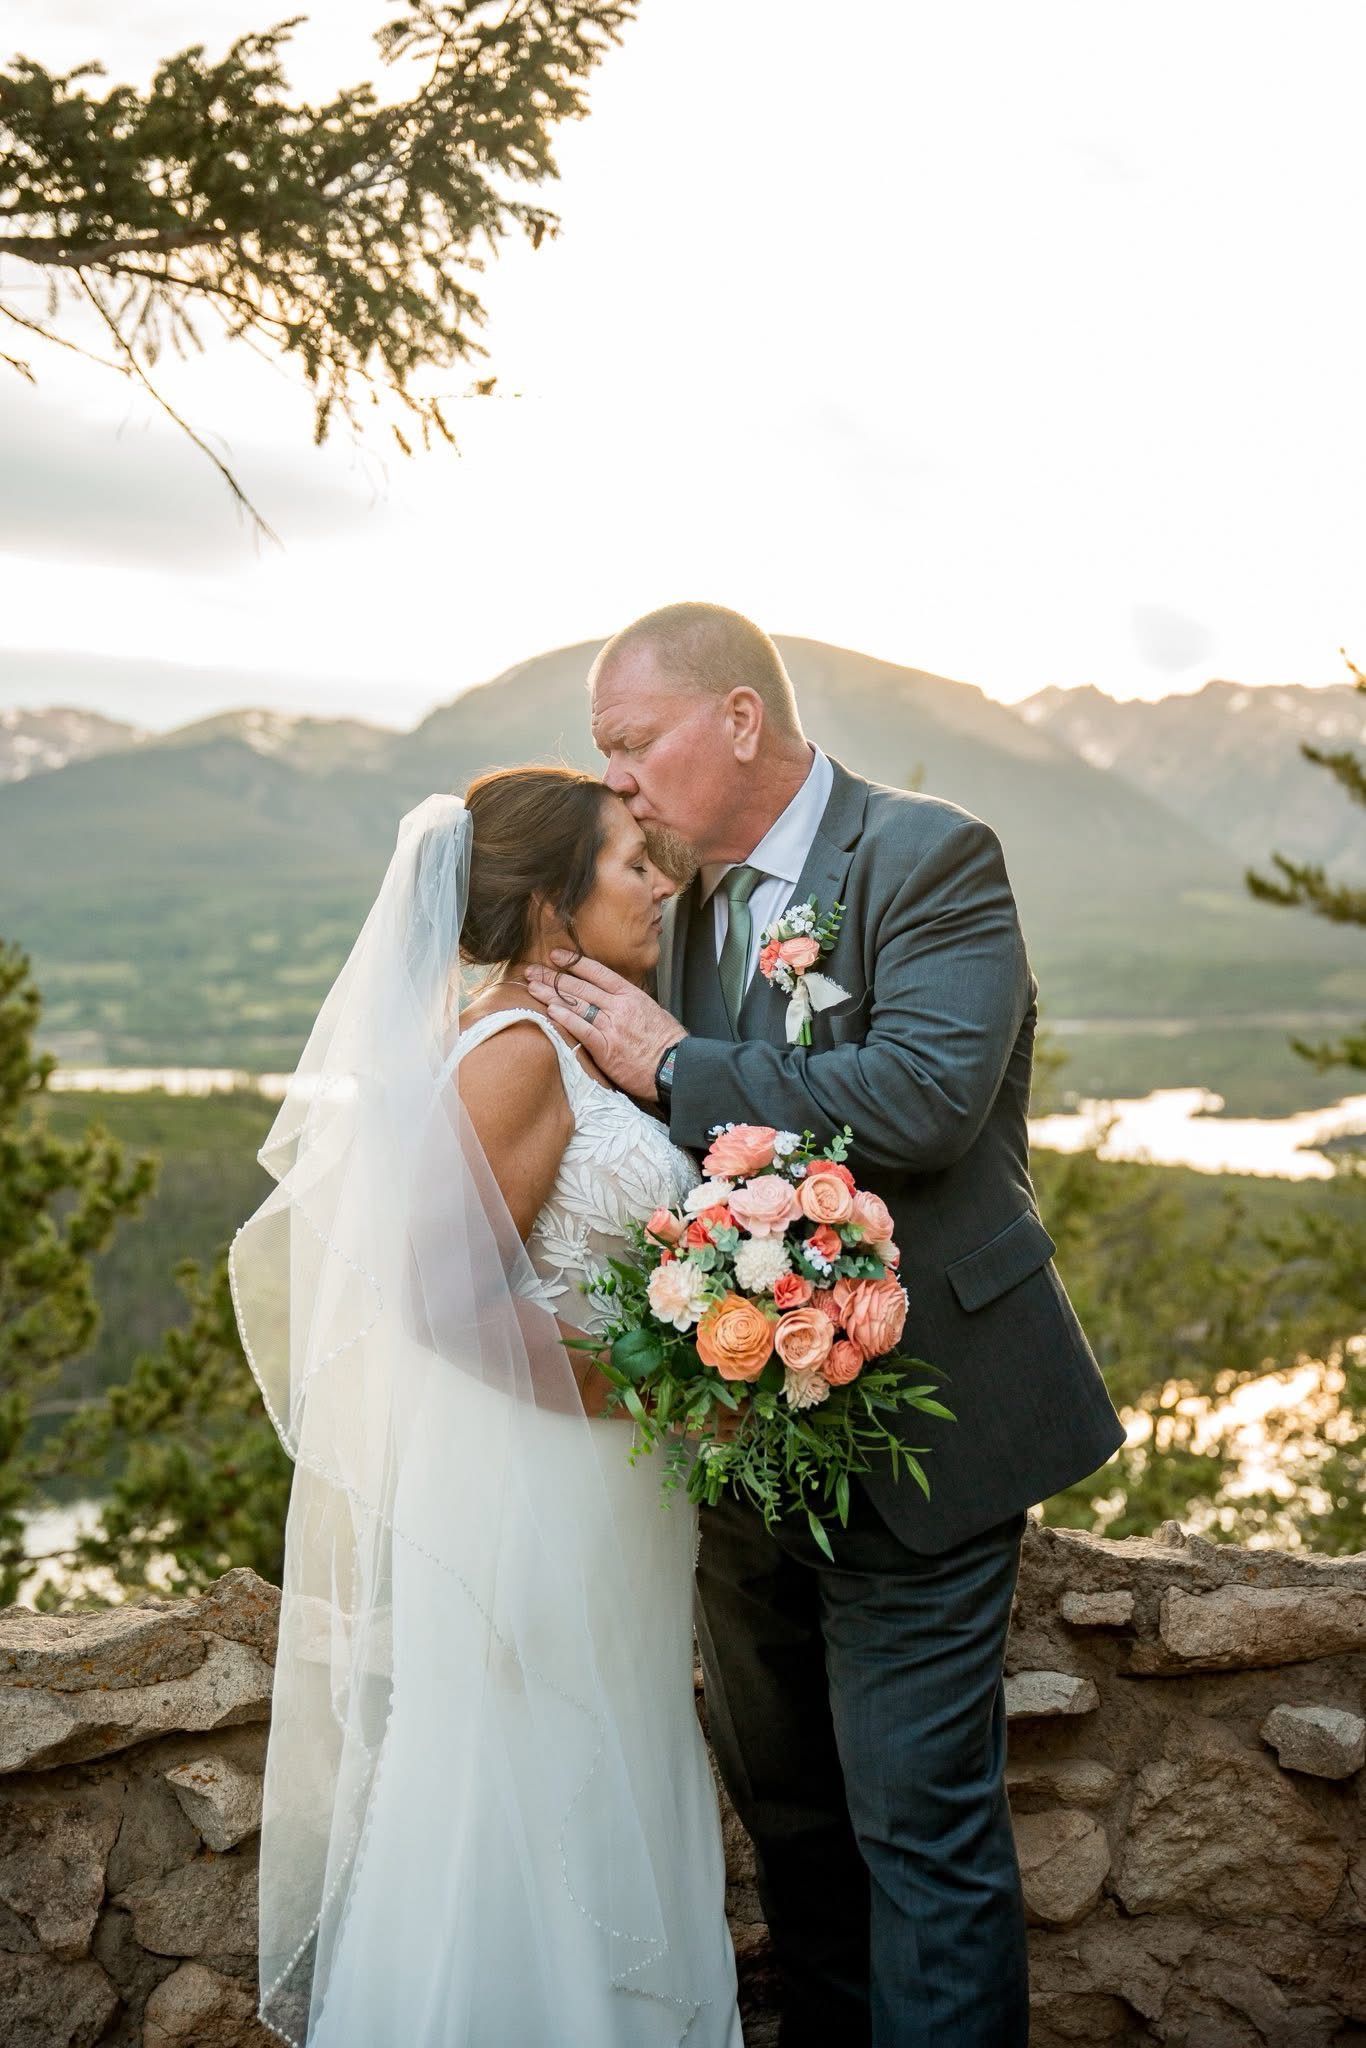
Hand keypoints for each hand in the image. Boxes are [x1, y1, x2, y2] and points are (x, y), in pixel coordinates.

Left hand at [525, 953, 685, 1101]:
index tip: (557, 956)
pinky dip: (566, 1019)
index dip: (574, 962)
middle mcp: (619, 1007)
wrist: (676, 1066)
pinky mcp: (606, 1048)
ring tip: (532, 987)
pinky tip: (550, 1011)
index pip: (598, 972)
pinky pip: (582, 1030)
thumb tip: (612, 998)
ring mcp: (612, 1027)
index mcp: (631, 995)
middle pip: (580, 987)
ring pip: (577, 1005)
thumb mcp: (651, 1012)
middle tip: (532, 970)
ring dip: (551, 995)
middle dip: (553, 977)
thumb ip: (628, 1003)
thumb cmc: (667, 1043)